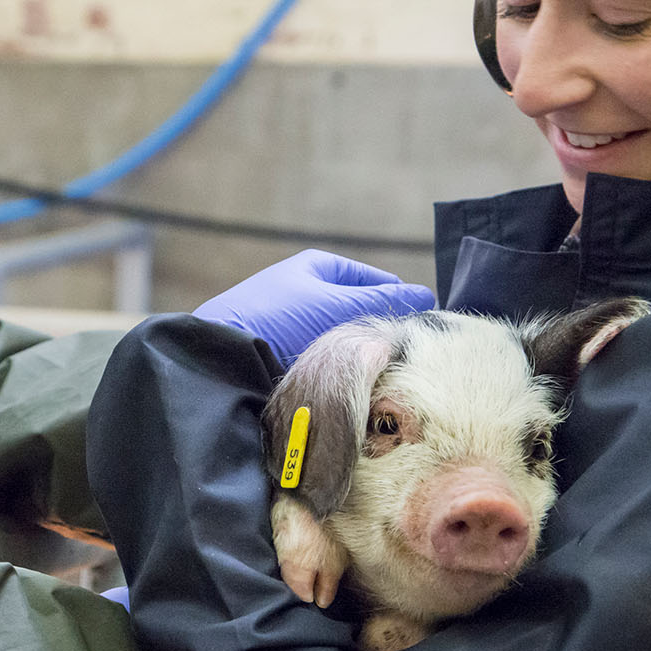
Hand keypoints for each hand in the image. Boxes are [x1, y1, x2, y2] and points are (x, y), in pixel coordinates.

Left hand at [194, 249, 433, 358]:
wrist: (222, 357)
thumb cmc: (278, 318)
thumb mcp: (336, 305)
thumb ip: (383, 301)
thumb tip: (427, 296)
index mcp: (318, 269)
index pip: (374, 280)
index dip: (398, 299)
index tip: (422, 323)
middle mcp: (307, 292)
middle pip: (360, 311)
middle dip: (380, 329)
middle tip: (407, 352)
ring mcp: (297, 324)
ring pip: (344, 338)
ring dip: (360, 353)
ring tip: (385, 370)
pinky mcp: (286, 354)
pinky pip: (325, 358)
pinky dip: (340, 367)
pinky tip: (354, 381)